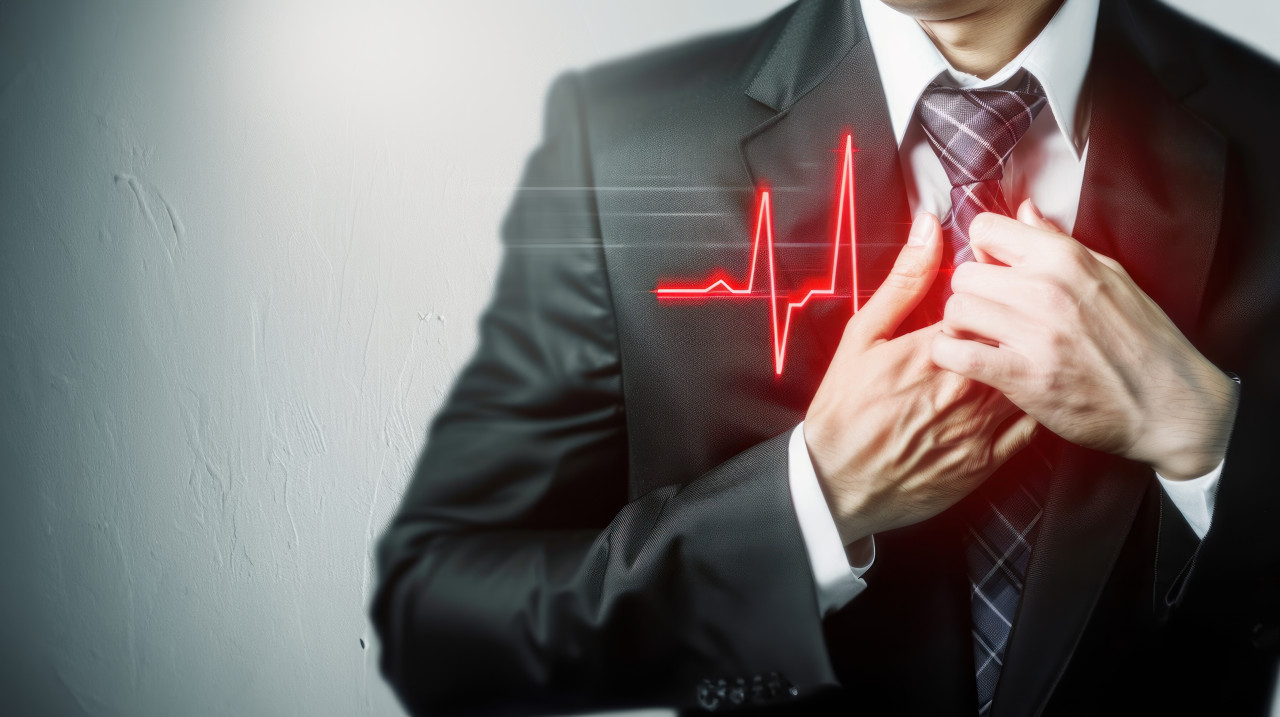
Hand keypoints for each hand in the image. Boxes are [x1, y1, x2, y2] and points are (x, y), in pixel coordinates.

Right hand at [804, 212, 1039, 545]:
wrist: (837, 483)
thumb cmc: (845, 408)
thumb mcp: (862, 336)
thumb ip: (903, 282)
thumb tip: (929, 229)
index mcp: (935, 349)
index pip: (990, 302)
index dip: (995, 290)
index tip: (990, 284)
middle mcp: (965, 387)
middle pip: (1015, 338)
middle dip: (1015, 322)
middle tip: (1006, 317)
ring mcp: (980, 426)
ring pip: (1027, 378)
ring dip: (1029, 360)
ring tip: (1020, 349)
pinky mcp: (987, 460)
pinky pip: (1030, 424)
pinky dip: (1031, 403)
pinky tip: (1020, 391)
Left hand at [931, 200, 1238, 480]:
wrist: (1171, 403)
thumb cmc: (1142, 340)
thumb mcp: (1109, 274)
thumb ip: (1058, 243)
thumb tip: (1025, 211)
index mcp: (1064, 258)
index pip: (985, 229)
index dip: (982, 253)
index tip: (993, 274)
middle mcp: (1046, 288)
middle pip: (964, 273)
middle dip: (969, 295)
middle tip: (986, 315)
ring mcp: (1034, 332)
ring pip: (955, 311)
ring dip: (958, 328)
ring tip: (979, 339)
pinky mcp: (1023, 375)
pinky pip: (956, 354)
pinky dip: (951, 357)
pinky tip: (968, 362)